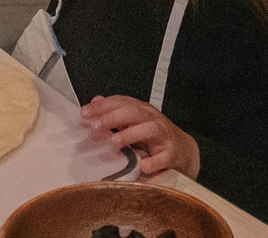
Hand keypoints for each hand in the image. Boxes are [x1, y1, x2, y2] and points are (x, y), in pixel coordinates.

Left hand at [82, 96, 199, 179]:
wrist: (183, 151)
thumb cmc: (154, 137)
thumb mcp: (134, 122)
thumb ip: (115, 113)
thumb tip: (95, 101)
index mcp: (142, 111)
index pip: (122, 102)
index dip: (103, 106)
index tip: (84, 113)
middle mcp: (153, 120)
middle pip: (134, 112)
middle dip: (113, 117)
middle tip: (95, 127)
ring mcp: (164, 136)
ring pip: (150, 129)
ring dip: (131, 134)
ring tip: (114, 142)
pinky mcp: (172, 154)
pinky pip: (164, 157)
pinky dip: (153, 162)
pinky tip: (142, 166)